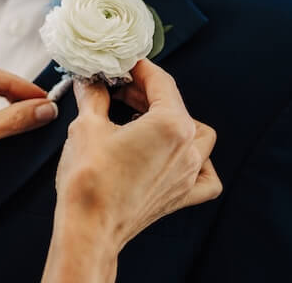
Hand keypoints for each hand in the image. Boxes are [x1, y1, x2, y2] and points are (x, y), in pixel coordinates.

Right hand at [43, 60, 220, 281]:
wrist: (89, 228)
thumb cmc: (90, 180)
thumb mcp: (86, 126)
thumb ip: (94, 97)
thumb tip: (90, 82)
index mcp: (171, 125)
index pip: (161, 82)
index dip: (139, 68)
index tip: (123, 64)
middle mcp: (188, 148)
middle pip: (175, 105)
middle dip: (147, 91)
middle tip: (118, 88)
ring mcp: (188, 174)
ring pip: (197, 135)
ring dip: (174, 119)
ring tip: (143, 117)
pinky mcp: (181, 195)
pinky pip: (205, 174)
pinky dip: (198, 162)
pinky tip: (177, 157)